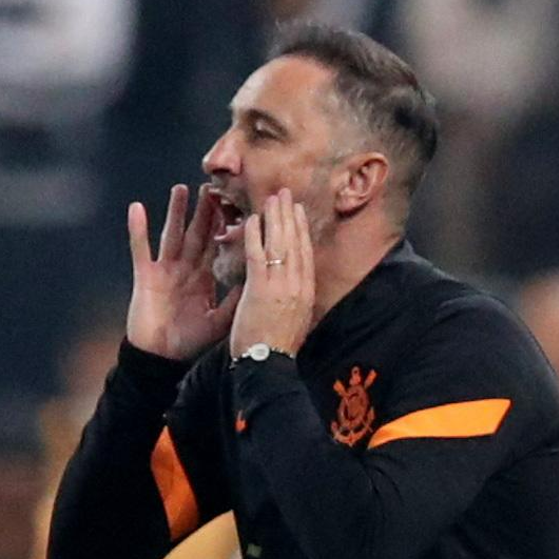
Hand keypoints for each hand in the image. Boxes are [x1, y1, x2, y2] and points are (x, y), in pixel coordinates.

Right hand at [126, 184, 242, 360]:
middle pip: (196, 234)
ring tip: (183, 188)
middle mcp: (185, 269)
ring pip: (172, 234)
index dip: (226, 226)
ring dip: (176, 212)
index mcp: (204, 277)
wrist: (160, 359)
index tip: (239, 203)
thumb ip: (235, 299)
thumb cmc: (189, 342)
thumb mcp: (219, 319)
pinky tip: (137, 207)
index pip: (217, 246)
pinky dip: (138, 229)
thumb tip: (258, 279)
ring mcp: (164, 270)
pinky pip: (140, 248)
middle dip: (204, 211)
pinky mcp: (144, 276)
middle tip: (214, 186)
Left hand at [229, 188, 314, 358]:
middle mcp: (297, 284)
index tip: (298, 211)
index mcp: (306, 291)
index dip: (301, 229)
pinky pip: (258, 254)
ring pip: (280, 243)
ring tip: (271, 198)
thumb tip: (291, 287)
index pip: (305, 252)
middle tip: (285, 194)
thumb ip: (292, 299)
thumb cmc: (277, 348)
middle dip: (290, 215)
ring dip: (275, 218)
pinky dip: (256, 235)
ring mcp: (280, 284)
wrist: (270, 365)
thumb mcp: (295, 320)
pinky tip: (252, 219)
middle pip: (295, 241)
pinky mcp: (261, 287)